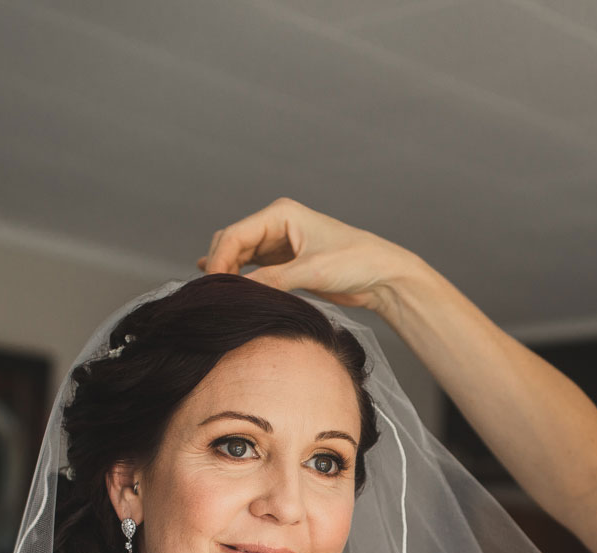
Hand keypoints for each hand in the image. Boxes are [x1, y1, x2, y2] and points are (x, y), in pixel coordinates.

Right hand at [197, 198, 426, 313]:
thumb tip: (238, 291)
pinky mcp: (285, 261)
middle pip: (231, 242)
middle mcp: (276, 223)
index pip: (234, 234)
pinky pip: (252, 267)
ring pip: (239, 255)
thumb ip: (273, 280)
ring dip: (228, 271)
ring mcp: (279, 242)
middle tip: (215, 295)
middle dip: (220, 265)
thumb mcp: (311, 272)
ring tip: (217, 294)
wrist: (382, 276)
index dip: (219, 259)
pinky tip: (224, 284)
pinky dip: (239, 275)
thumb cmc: (354, 263)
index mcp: (281, 213)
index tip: (214, 286)